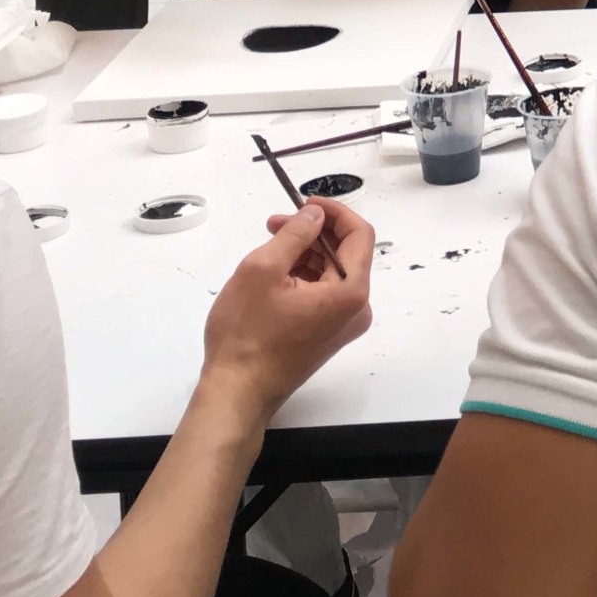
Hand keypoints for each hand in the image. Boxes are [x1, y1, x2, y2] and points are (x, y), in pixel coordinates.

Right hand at [198, 201, 375, 424]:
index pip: (359, 235)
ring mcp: (342, 327)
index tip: (304, 203)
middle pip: (346, 254)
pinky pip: (323, 295)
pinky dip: (303, 277)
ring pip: (332, 274)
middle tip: (275, 224)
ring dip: (305, 254)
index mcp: (351, 292)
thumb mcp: (263, 270)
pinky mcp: (326, 337)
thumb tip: (316, 215)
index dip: (334, 212)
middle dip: (314, 232)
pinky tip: (274, 274)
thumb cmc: (247, 333)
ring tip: (269, 246)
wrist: (236, 393)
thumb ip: (295, 234)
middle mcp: (356, 310)